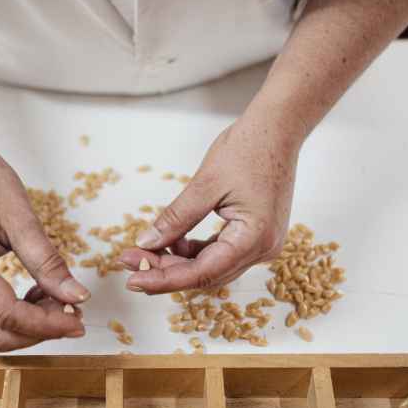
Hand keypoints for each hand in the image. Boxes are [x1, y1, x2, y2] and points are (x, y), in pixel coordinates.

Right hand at [0, 136, 89, 351]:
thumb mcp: (22, 219)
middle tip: (72, 315)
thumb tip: (77, 297)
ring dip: (25, 329)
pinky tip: (36, 295)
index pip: (8, 315)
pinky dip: (13, 319)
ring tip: (55, 302)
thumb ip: (48, 262)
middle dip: (38, 332)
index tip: (78, 322)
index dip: (47, 325)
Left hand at [121, 114, 299, 292]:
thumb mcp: (204, 184)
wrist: (278, 128)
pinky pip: (221, 254)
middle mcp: (263, 249)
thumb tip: (146, 243)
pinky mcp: (257, 236)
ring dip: (178, 262)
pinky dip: (195, 251)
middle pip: (206, 274)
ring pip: (212, 267)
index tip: (134, 280)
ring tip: (145, 250)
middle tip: (129, 261)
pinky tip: (172, 242)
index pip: (202, 273)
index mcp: (254, 238)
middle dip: (166, 271)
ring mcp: (262, 244)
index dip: (165, 279)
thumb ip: (175, 218)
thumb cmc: (248, 147)